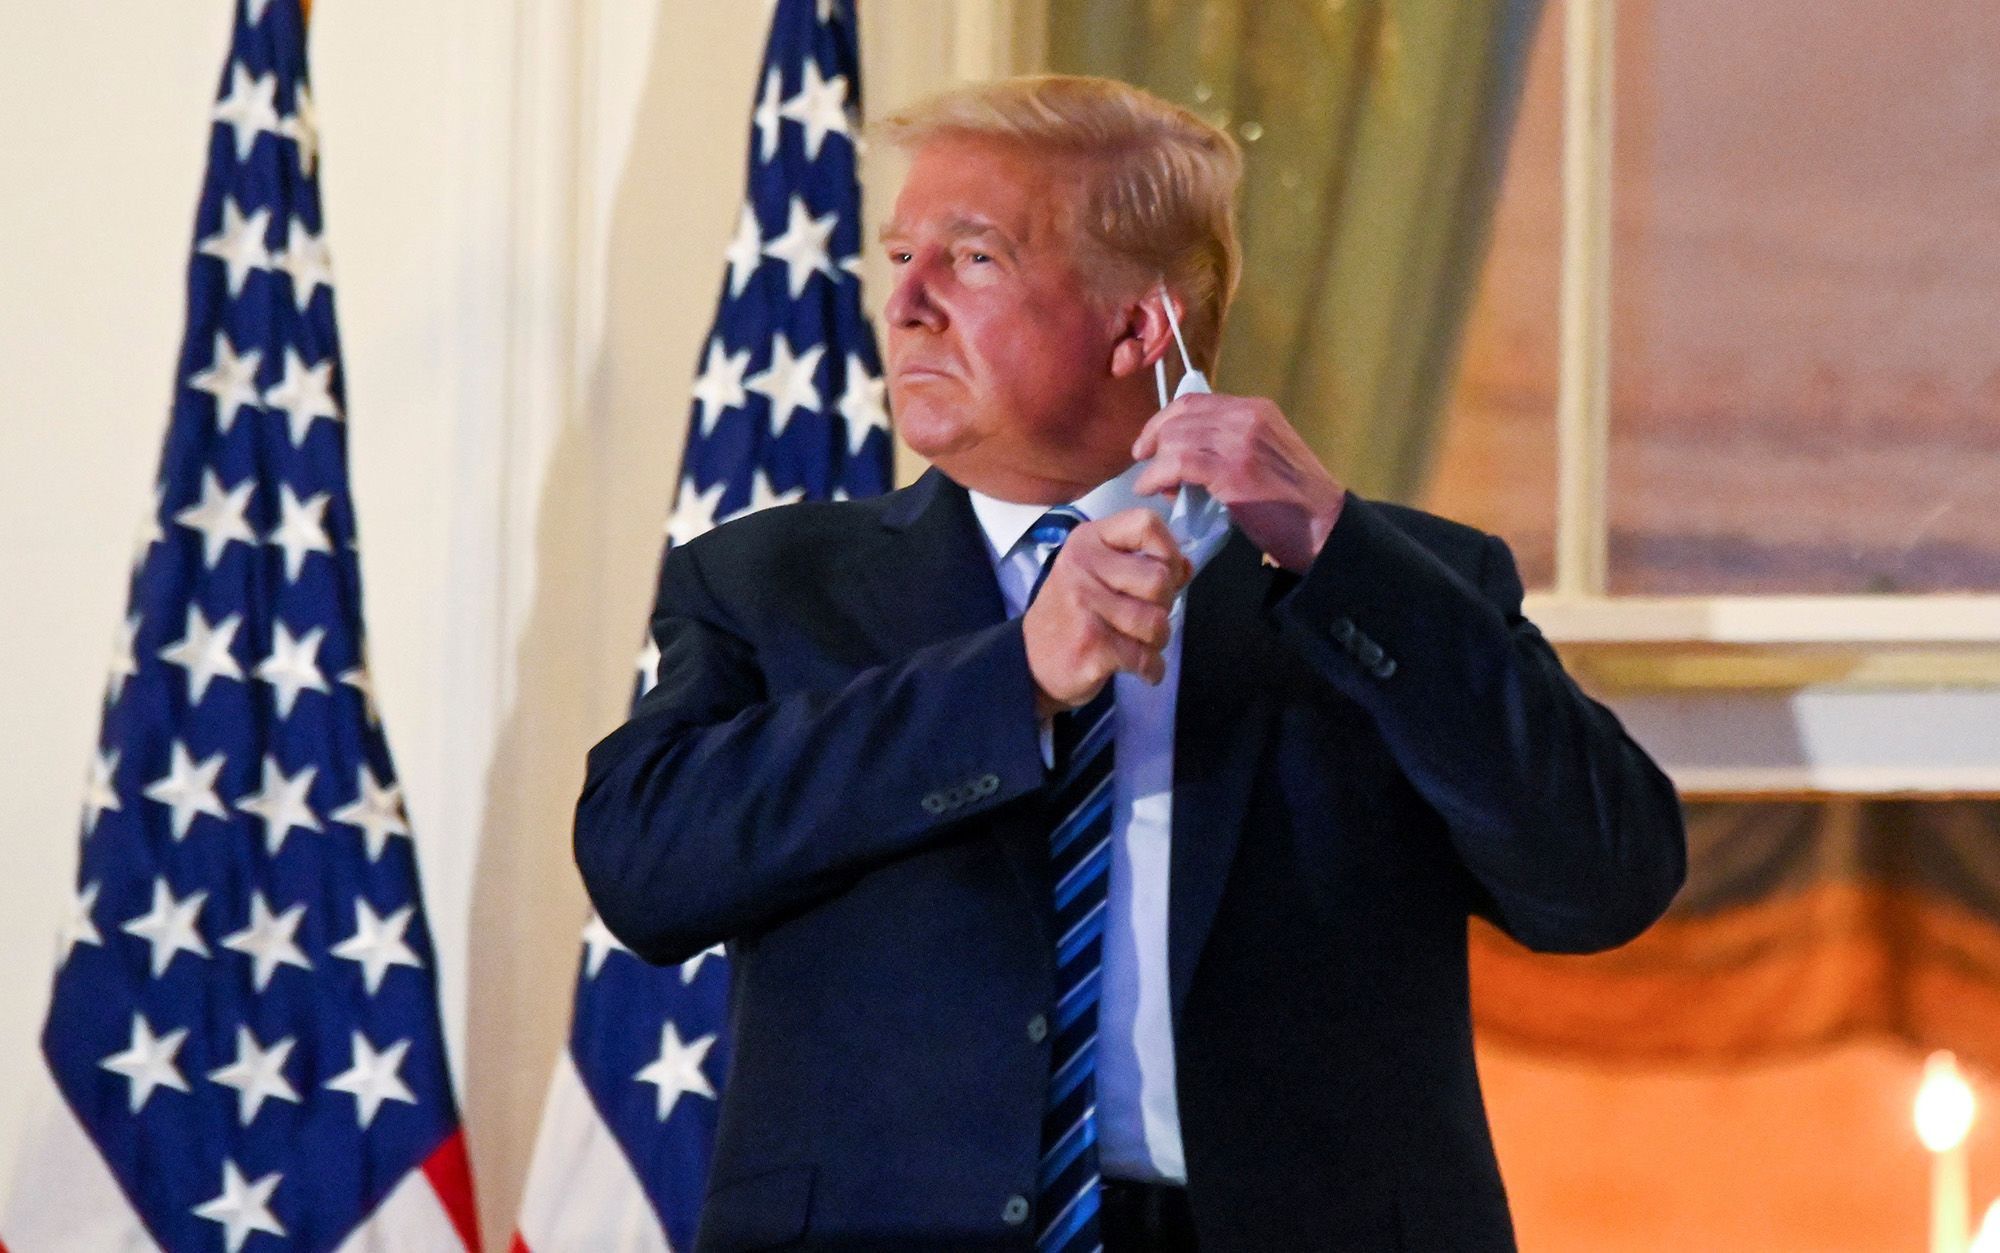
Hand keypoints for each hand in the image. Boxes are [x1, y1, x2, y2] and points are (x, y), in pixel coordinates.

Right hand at [1021, 508, 1193, 715]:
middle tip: (1146, 617)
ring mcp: (1084, 606)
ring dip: (1158, 640)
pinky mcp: (1091, 645)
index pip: (1147, 524)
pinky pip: (1145, 657)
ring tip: (1140, 643)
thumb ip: (1144, 563)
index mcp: (1088, 541)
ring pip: (1157, 621)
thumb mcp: (1098, 574)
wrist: (1029, 662)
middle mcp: (1082, 566)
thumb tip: (1186, 566)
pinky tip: (1142, 668)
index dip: (1168, 551)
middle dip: (1165, 606)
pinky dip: (1152, 669)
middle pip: (1160, 579)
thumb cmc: (1072, 614)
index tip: (1164, 574)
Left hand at [1130, 392, 1346, 572]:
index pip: (1194, 401)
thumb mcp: (1263, 457)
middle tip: (1144, 466)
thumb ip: (1227, 446)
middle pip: (1180, 417)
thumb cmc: (1292, 502)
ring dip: (1154, 464)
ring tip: (1152, 486)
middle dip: (1154, 441)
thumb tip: (1181, 456)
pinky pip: (1178, 463)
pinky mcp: (1233, 471)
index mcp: (1256, 409)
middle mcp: (1247, 417)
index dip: (1163, 420)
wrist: (1324, 527)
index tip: (1149, 443)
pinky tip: (1151, 490)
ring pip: (1175, 439)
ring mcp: (1241, 441)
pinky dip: (1156, 476)